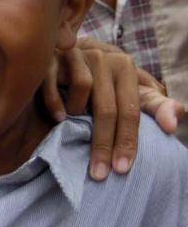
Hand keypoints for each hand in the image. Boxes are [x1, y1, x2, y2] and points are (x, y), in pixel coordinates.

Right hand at [44, 38, 182, 180]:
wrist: (71, 52)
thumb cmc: (105, 80)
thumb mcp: (132, 91)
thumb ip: (156, 107)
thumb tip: (174, 125)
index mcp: (125, 67)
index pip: (130, 110)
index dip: (127, 141)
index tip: (122, 169)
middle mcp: (103, 58)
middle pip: (106, 107)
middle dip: (103, 145)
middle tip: (99, 174)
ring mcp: (77, 55)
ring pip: (82, 87)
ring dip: (77, 112)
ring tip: (74, 122)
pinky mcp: (52, 56)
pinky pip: (53, 81)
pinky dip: (55, 102)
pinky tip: (59, 117)